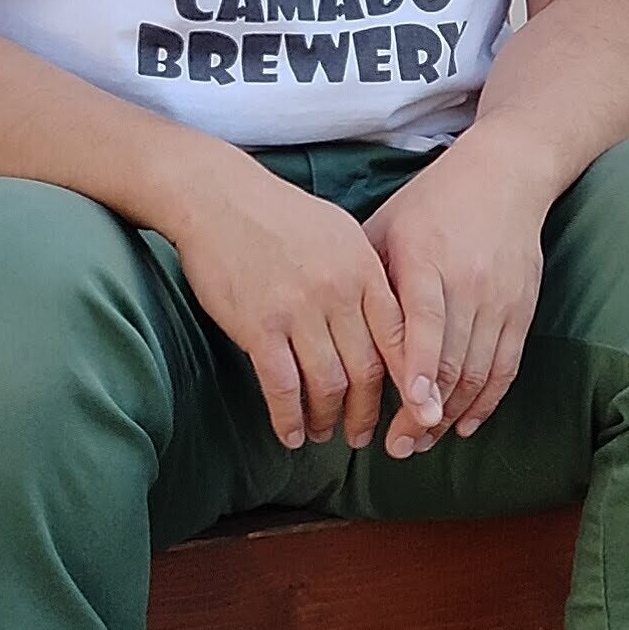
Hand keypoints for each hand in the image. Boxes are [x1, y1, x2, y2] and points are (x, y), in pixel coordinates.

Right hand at [166, 152, 409, 452]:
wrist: (218, 196)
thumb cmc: (279, 214)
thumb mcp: (340, 233)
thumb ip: (366, 276)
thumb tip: (388, 322)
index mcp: (364, 269)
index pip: (400, 338)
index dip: (410, 383)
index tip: (410, 410)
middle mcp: (338, 292)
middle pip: (367, 370)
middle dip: (367, 411)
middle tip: (362, 433)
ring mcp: (298, 310)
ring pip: (327, 383)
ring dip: (327, 418)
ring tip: (324, 433)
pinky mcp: (258, 325)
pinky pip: (282, 385)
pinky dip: (289, 417)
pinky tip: (291, 433)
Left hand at [361, 141, 552, 458]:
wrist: (505, 176)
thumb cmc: (432, 202)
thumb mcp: (387, 225)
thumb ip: (365, 276)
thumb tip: (329, 327)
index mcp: (428, 258)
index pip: (425, 322)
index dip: (418, 369)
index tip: (410, 408)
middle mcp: (469, 282)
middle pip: (451, 360)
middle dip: (426, 411)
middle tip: (398, 447)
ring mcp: (501, 298)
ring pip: (479, 372)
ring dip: (451, 414)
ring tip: (422, 441)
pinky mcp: (523, 310)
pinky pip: (506, 367)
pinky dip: (486, 401)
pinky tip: (462, 424)